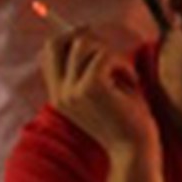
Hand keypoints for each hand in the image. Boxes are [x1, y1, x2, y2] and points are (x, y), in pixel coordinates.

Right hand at [41, 29, 156, 158]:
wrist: (134, 150)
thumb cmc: (125, 120)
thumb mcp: (103, 93)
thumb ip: (90, 69)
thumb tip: (86, 33)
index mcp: (59, 96)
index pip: (48, 53)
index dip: (65, 36)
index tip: (86, 31)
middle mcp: (59, 93)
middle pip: (56, 42)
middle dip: (82, 34)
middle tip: (106, 42)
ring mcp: (71, 91)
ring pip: (84, 45)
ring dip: (111, 54)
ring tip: (126, 75)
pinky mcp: (90, 88)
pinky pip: (105, 55)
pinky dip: (123, 64)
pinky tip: (132, 83)